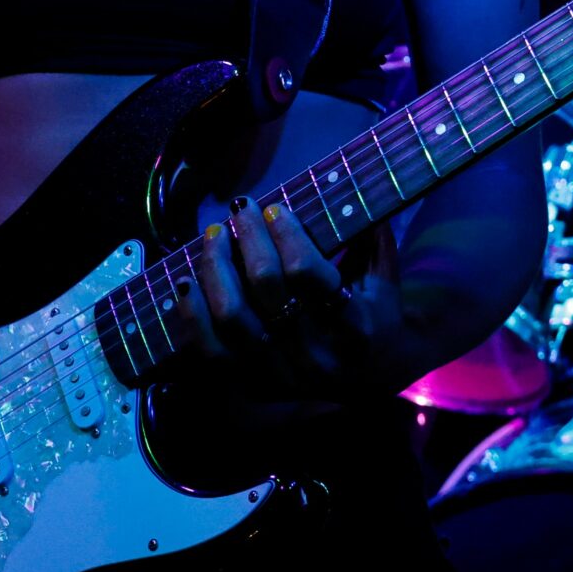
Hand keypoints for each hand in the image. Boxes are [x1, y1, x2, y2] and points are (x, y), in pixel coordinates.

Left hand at [170, 198, 405, 400]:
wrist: (371, 383)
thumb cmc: (375, 319)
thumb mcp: (385, 281)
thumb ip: (373, 238)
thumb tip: (350, 186)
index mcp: (354, 327)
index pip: (310, 275)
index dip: (287, 236)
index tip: (275, 210)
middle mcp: (316, 355)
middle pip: (267, 287)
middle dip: (249, 238)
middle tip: (241, 209)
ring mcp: (281, 374)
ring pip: (233, 316)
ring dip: (216, 268)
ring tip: (214, 236)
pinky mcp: (252, 385)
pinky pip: (211, 350)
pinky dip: (193, 313)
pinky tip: (187, 281)